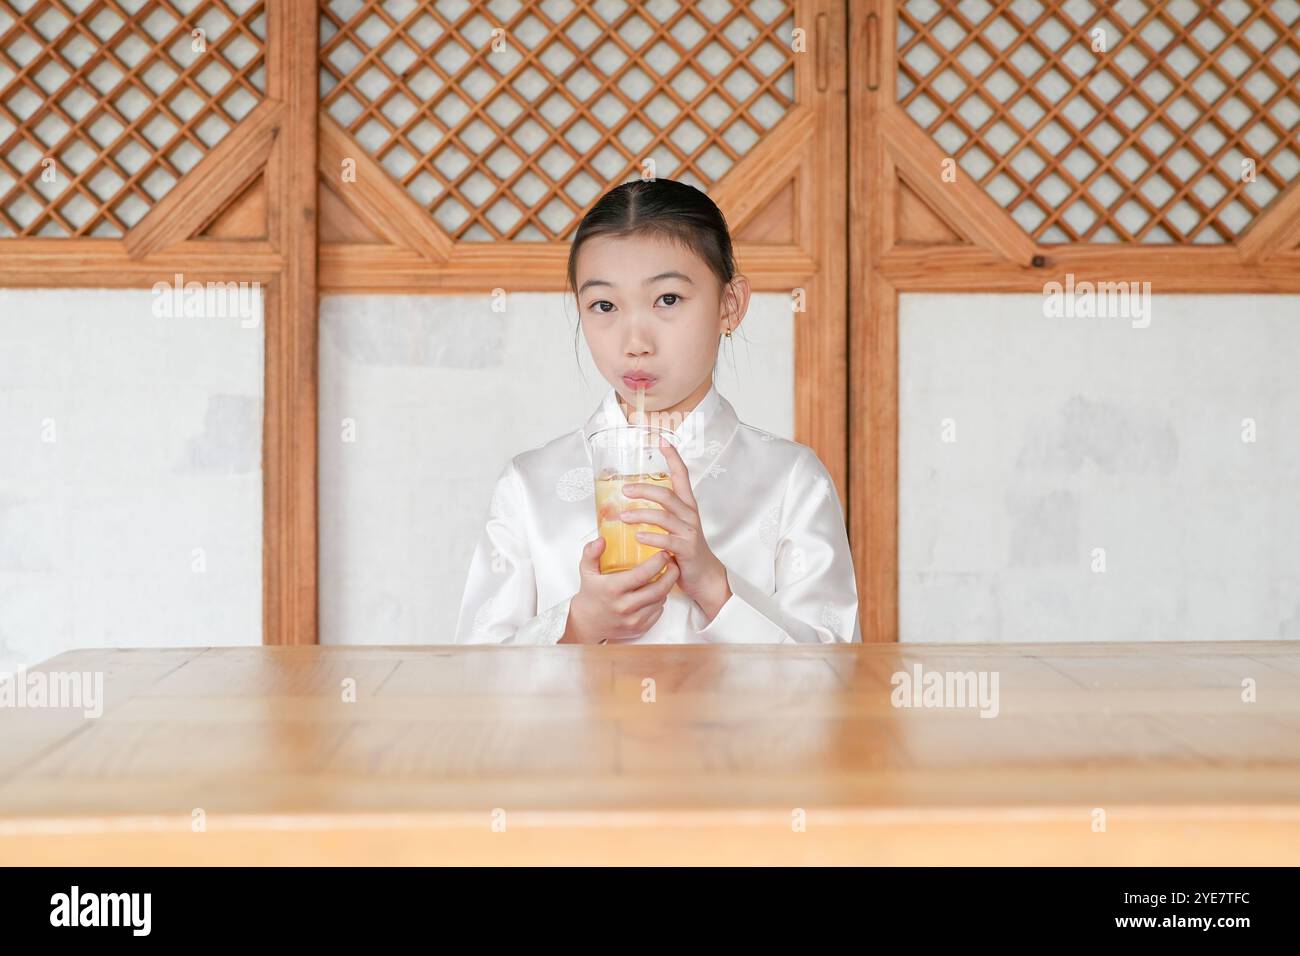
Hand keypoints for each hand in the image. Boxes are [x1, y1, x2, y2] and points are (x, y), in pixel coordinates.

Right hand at [560, 537, 679, 642]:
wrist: (587, 624)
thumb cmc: (590, 594)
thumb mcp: (586, 571)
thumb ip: (591, 553)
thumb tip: (602, 540)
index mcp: (613, 589)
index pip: (643, 574)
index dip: (658, 562)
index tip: (664, 553)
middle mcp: (625, 606)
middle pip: (659, 589)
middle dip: (671, 574)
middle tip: (674, 564)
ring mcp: (634, 619)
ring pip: (660, 600)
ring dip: (666, 587)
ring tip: (667, 575)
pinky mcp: (640, 628)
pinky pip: (658, 611)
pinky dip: (660, 600)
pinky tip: (657, 591)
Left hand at [619, 437, 731, 622]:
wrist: (704, 576)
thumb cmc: (685, 551)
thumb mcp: (674, 528)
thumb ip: (658, 515)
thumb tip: (627, 505)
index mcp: (687, 506)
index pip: (682, 476)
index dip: (673, 458)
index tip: (662, 441)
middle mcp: (689, 515)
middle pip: (667, 494)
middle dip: (644, 489)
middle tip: (624, 488)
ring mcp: (689, 532)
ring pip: (663, 516)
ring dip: (641, 514)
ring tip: (623, 516)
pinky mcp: (686, 549)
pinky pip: (667, 540)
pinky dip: (651, 537)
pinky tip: (638, 536)